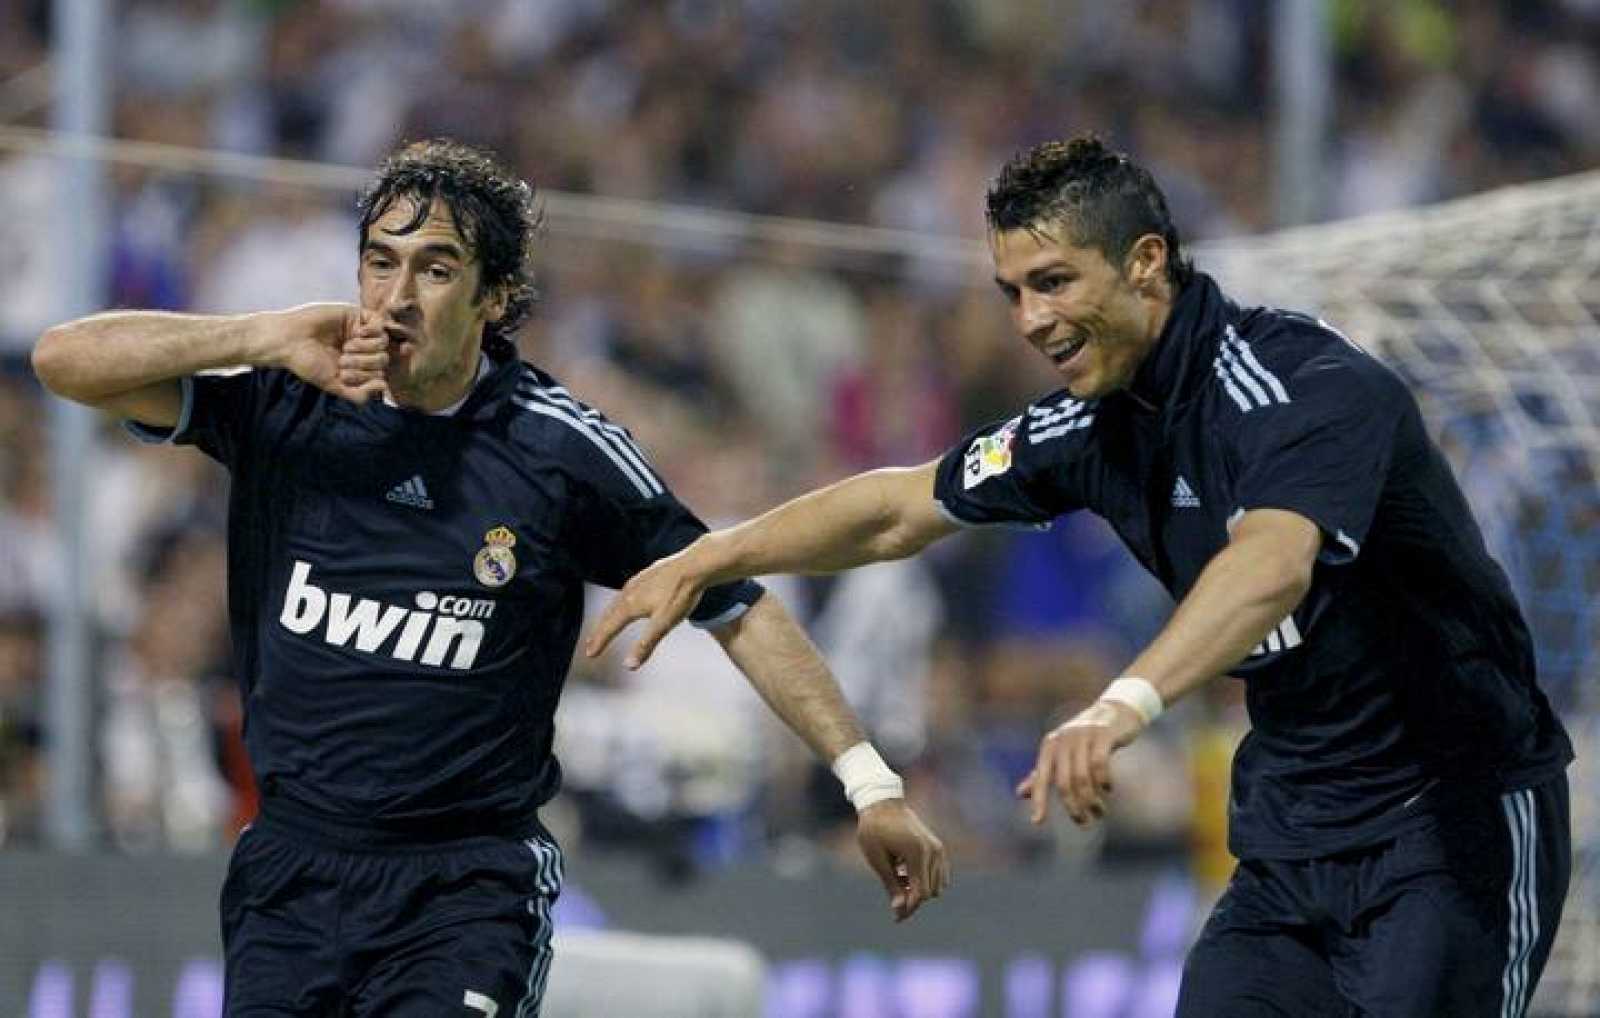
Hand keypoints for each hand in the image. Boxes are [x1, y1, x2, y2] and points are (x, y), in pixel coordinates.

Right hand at [267, 303, 388, 404]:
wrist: (289, 340)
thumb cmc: (308, 364)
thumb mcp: (334, 385)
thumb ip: (359, 394)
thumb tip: (384, 386)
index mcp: (358, 367)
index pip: (380, 375)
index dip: (367, 377)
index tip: (344, 375)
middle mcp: (361, 350)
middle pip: (383, 359)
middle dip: (365, 363)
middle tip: (342, 360)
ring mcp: (360, 332)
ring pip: (384, 343)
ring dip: (366, 348)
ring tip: (346, 348)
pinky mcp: (357, 316)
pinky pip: (380, 323)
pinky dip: (372, 332)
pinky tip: (357, 334)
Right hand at [583, 544, 710, 668]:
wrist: (696, 565)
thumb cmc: (681, 594)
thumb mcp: (664, 624)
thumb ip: (646, 645)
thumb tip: (629, 666)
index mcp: (630, 605)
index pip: (609, 628)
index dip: (599, 642)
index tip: (590, 654)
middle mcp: (629, 591)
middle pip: (609, 614)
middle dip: (600, 631)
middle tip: (591, 643)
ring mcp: (638, 581)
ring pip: (617, 601)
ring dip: (609, 616)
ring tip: (605, 624)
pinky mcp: (648, 574)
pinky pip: (627, 591)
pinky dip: (621, 602)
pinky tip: (627, 600)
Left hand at [856, 799, 947, 921]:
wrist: (882, 803)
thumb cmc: (874, 830)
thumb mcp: (877, 859)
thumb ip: (891, 885)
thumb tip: (899, 910)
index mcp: (917, 853)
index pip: (921, 893)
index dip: (909, 908)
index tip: (896, 917)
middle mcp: (933, 851)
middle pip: (930, 892)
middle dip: (913, 899)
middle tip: (893, 897)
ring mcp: (938, 849)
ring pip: (937, 886)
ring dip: (919, 889)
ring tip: (897, 878)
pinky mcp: (937, 848)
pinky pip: (939, 875)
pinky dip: (925, 879)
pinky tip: (906, 872)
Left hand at [1016, 700, 1144, 826]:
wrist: (1116, 711)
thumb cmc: (1085, 738)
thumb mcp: (1061, 753)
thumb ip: (1042, 772)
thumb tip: (1019, 794)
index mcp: (1049, 746)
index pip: (1040, 778)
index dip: (1038, 800)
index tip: (1037, 822)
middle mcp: (1063, 740)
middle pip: (1063, 783)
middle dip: (1073, 807)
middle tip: (1084, 822)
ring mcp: (1082, 736)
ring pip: (1082, 778)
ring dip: (1091, 800)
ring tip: (1099, 812)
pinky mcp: (1102, 735)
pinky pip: (1099, 763)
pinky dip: (1103, 781)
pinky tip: (1109, 789)